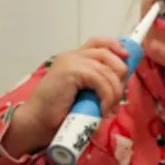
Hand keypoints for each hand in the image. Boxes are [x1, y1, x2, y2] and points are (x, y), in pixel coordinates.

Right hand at [3, 39, 130, 158]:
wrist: (37, 122)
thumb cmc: (58, 112)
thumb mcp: (83, 94)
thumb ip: (96, 84)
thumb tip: (122, 84)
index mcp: (74, 58)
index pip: (99, 42)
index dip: (116, 47)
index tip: (127, 60)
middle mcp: (72, 56)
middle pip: (108, 53)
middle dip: (120, 75)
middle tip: (118, 97)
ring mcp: (71, 61)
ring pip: (108, 70)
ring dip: (114, 92)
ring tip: (108, 109)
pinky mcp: (72, 71)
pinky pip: (101, 80)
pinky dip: (107, 96)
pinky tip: (102, 110)